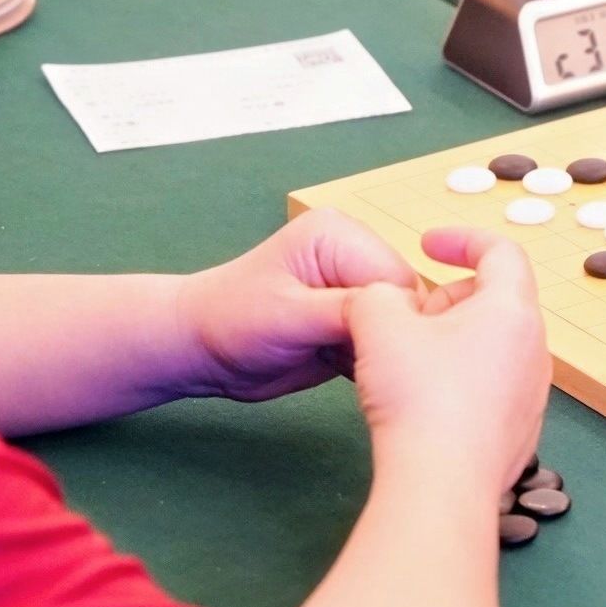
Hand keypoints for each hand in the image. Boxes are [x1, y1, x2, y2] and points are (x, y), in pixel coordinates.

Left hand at [174, 209, 420, 403]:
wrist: (199, 350)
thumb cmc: (233, 322)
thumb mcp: (288, 315)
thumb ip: (345, 312)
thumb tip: (402, 317)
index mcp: (340, 236)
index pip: (396, 278)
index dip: (394, 318)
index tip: (375, 351)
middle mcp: (354, 256)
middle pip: (406, 301)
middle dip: (389, 336)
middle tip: (362, 364)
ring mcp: (354, 289)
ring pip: (399, 325)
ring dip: (382, 351)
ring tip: (351, 367)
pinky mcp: (352, 321)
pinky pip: (384, 342)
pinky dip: (373, 361)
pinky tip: (350, 371)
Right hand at [342, 228, 552, 491]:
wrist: (441, 483)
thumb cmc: (418, 395)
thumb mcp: (379, 323)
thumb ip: (377, 294)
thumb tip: (383, 302)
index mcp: (512, 311)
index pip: (501, 252)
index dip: (462, 239)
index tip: (428, 244)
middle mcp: (536, 349)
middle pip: (495, 301)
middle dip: (447, 299)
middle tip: (406, 319)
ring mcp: (533, 395)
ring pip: (492, 346)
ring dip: (452, 341)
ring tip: (409, 363)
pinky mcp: (520, 433)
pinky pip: (492, 387)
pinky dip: (462, 380)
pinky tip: (424, 406)